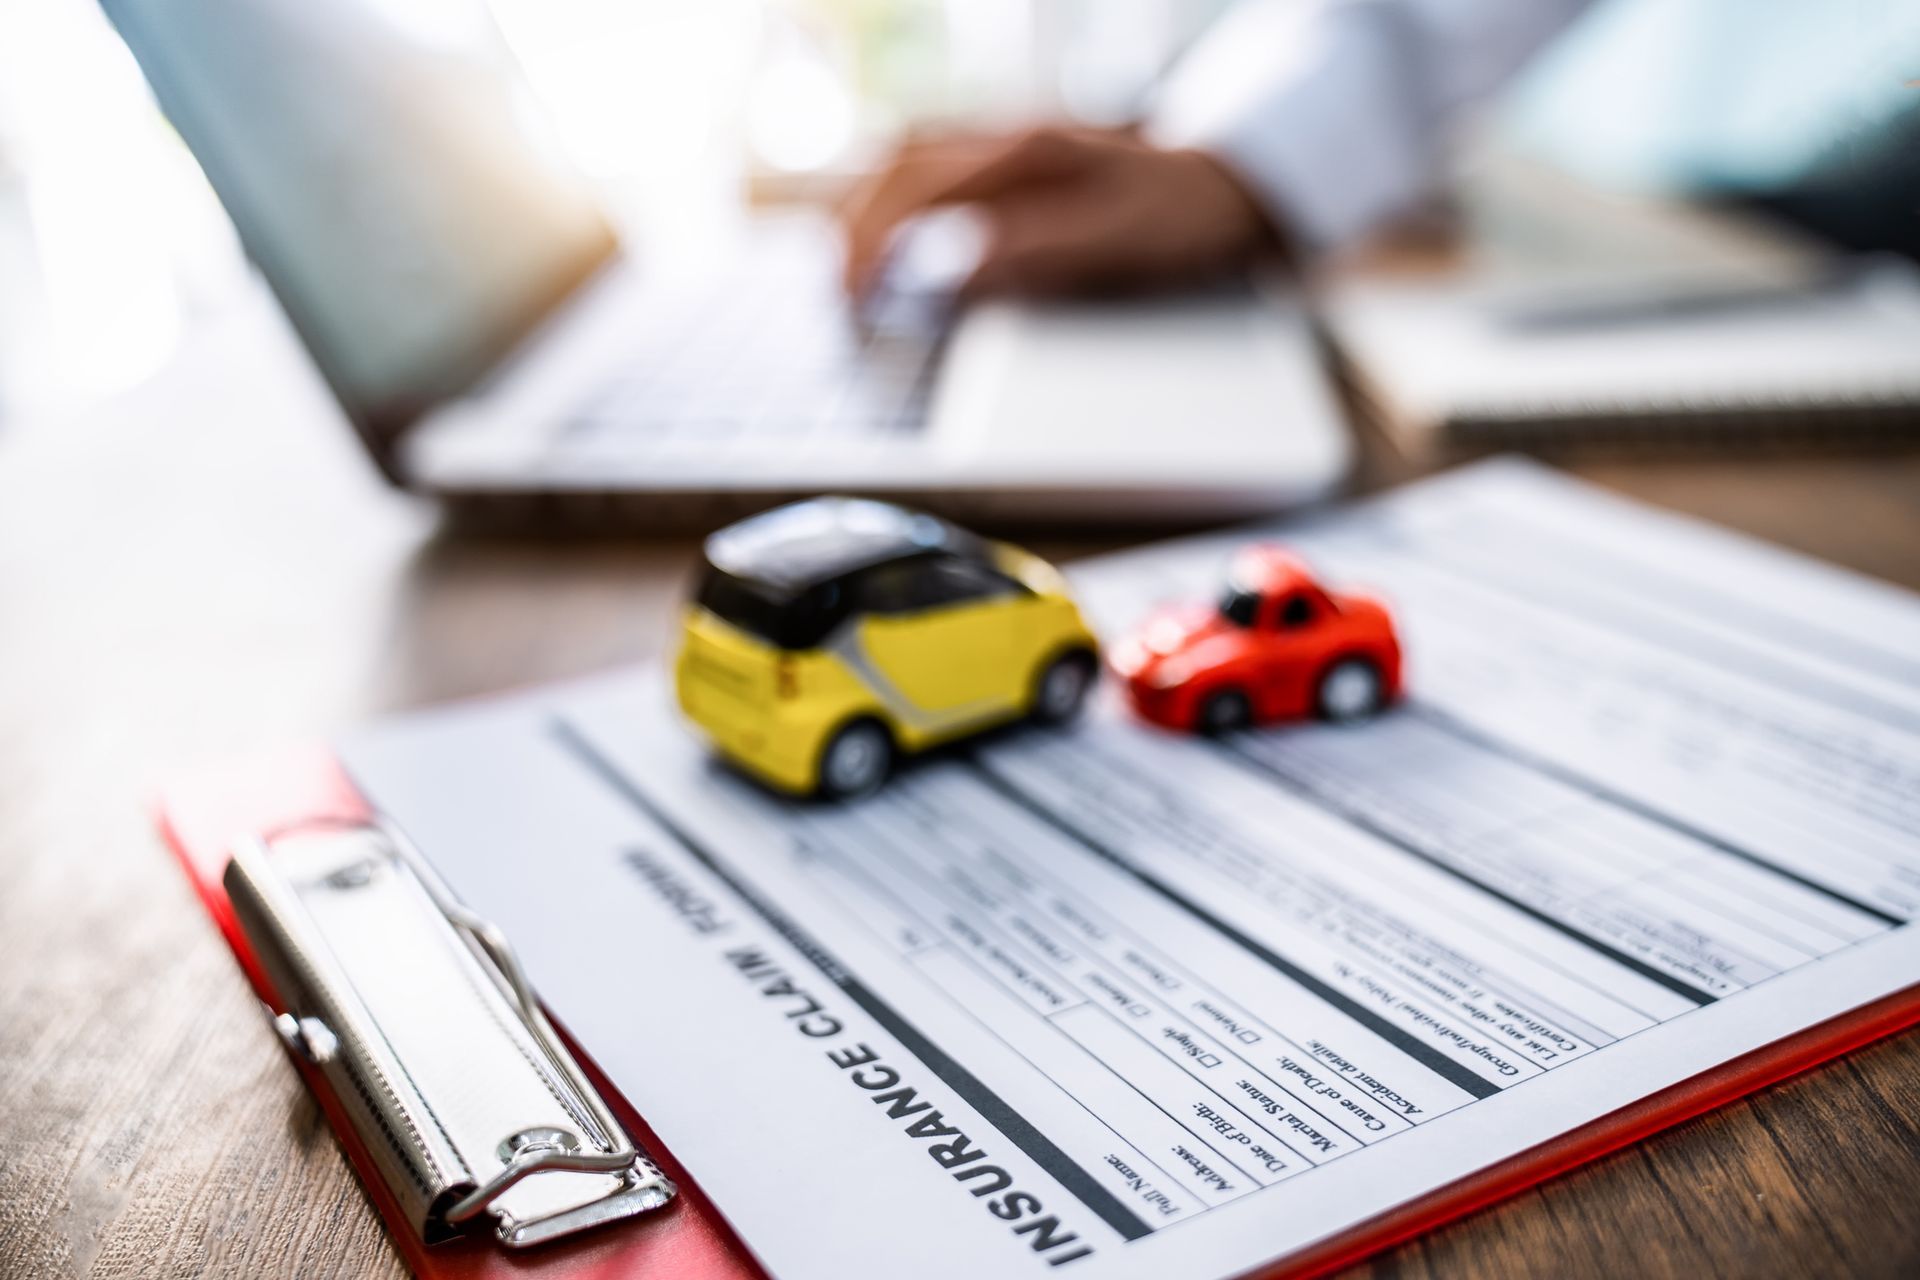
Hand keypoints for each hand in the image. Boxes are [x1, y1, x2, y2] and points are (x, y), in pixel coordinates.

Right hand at [839, 126, 1280, 300]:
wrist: (1230, 185)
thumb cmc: (1182, 214)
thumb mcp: (1119, 241)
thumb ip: (1037, 252)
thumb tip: (954, 272)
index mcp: (1025, 152)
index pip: (914, 186)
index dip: (870, 242)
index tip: (852, 295)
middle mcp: (1007, 137)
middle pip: (896, 164)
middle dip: (855, 229)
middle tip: (840, 297)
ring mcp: (1006, 146)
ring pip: (907, 161)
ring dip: (870, 213)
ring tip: (854, 275)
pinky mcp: (1010, 166)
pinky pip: (934, 172)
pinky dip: (900, 208)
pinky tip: (896, 248)